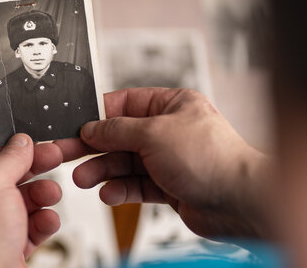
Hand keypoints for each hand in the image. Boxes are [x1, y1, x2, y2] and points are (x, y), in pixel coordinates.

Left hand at [0, 134, 62, 267]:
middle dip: (33, 167)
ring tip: (50, 194)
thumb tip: (21, 142)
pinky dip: (43, 221)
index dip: (7, 143)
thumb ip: (10, 157)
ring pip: (23, 199)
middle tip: (54, 156)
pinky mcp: (8, 246)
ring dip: (42, 194)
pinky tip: (47, 220)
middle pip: (7, 174)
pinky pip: (31, 225)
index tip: (30, 138)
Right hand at [55, 88, 271, 238]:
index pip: (124, 104)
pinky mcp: (167, 184)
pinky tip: (109, 193)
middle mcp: (167, 130)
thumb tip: (91, 128)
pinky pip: (135, 184)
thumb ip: (117, 130)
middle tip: (67, 154)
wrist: (239, 202)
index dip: (98, 115)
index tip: (76, 125)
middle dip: (94, 148)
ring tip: (84, 178)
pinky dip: (120, 189)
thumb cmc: (212, 159)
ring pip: (124, 162)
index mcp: (169, 106)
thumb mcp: (154, 133)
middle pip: (119, 136)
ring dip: (102, 171)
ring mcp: (167, 159)